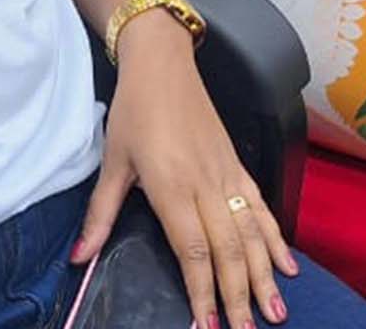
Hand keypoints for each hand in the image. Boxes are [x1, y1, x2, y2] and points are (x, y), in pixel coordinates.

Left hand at [74, 20, 296, 328]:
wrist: (163, 62)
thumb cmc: (134, 110)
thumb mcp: (112, 161)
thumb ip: (99, 214)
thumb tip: (79, 258)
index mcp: (172, 186)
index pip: (193, 250)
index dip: (202, 290)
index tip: (207, 324)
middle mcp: (205, 185)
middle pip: (229, 250)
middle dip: (239, 295)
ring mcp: (226, 175)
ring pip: (252, 233)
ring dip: (265, 275)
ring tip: (275, 312)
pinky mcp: (236, 166)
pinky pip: (261, 207)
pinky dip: (276, 238)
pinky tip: (287, 265)